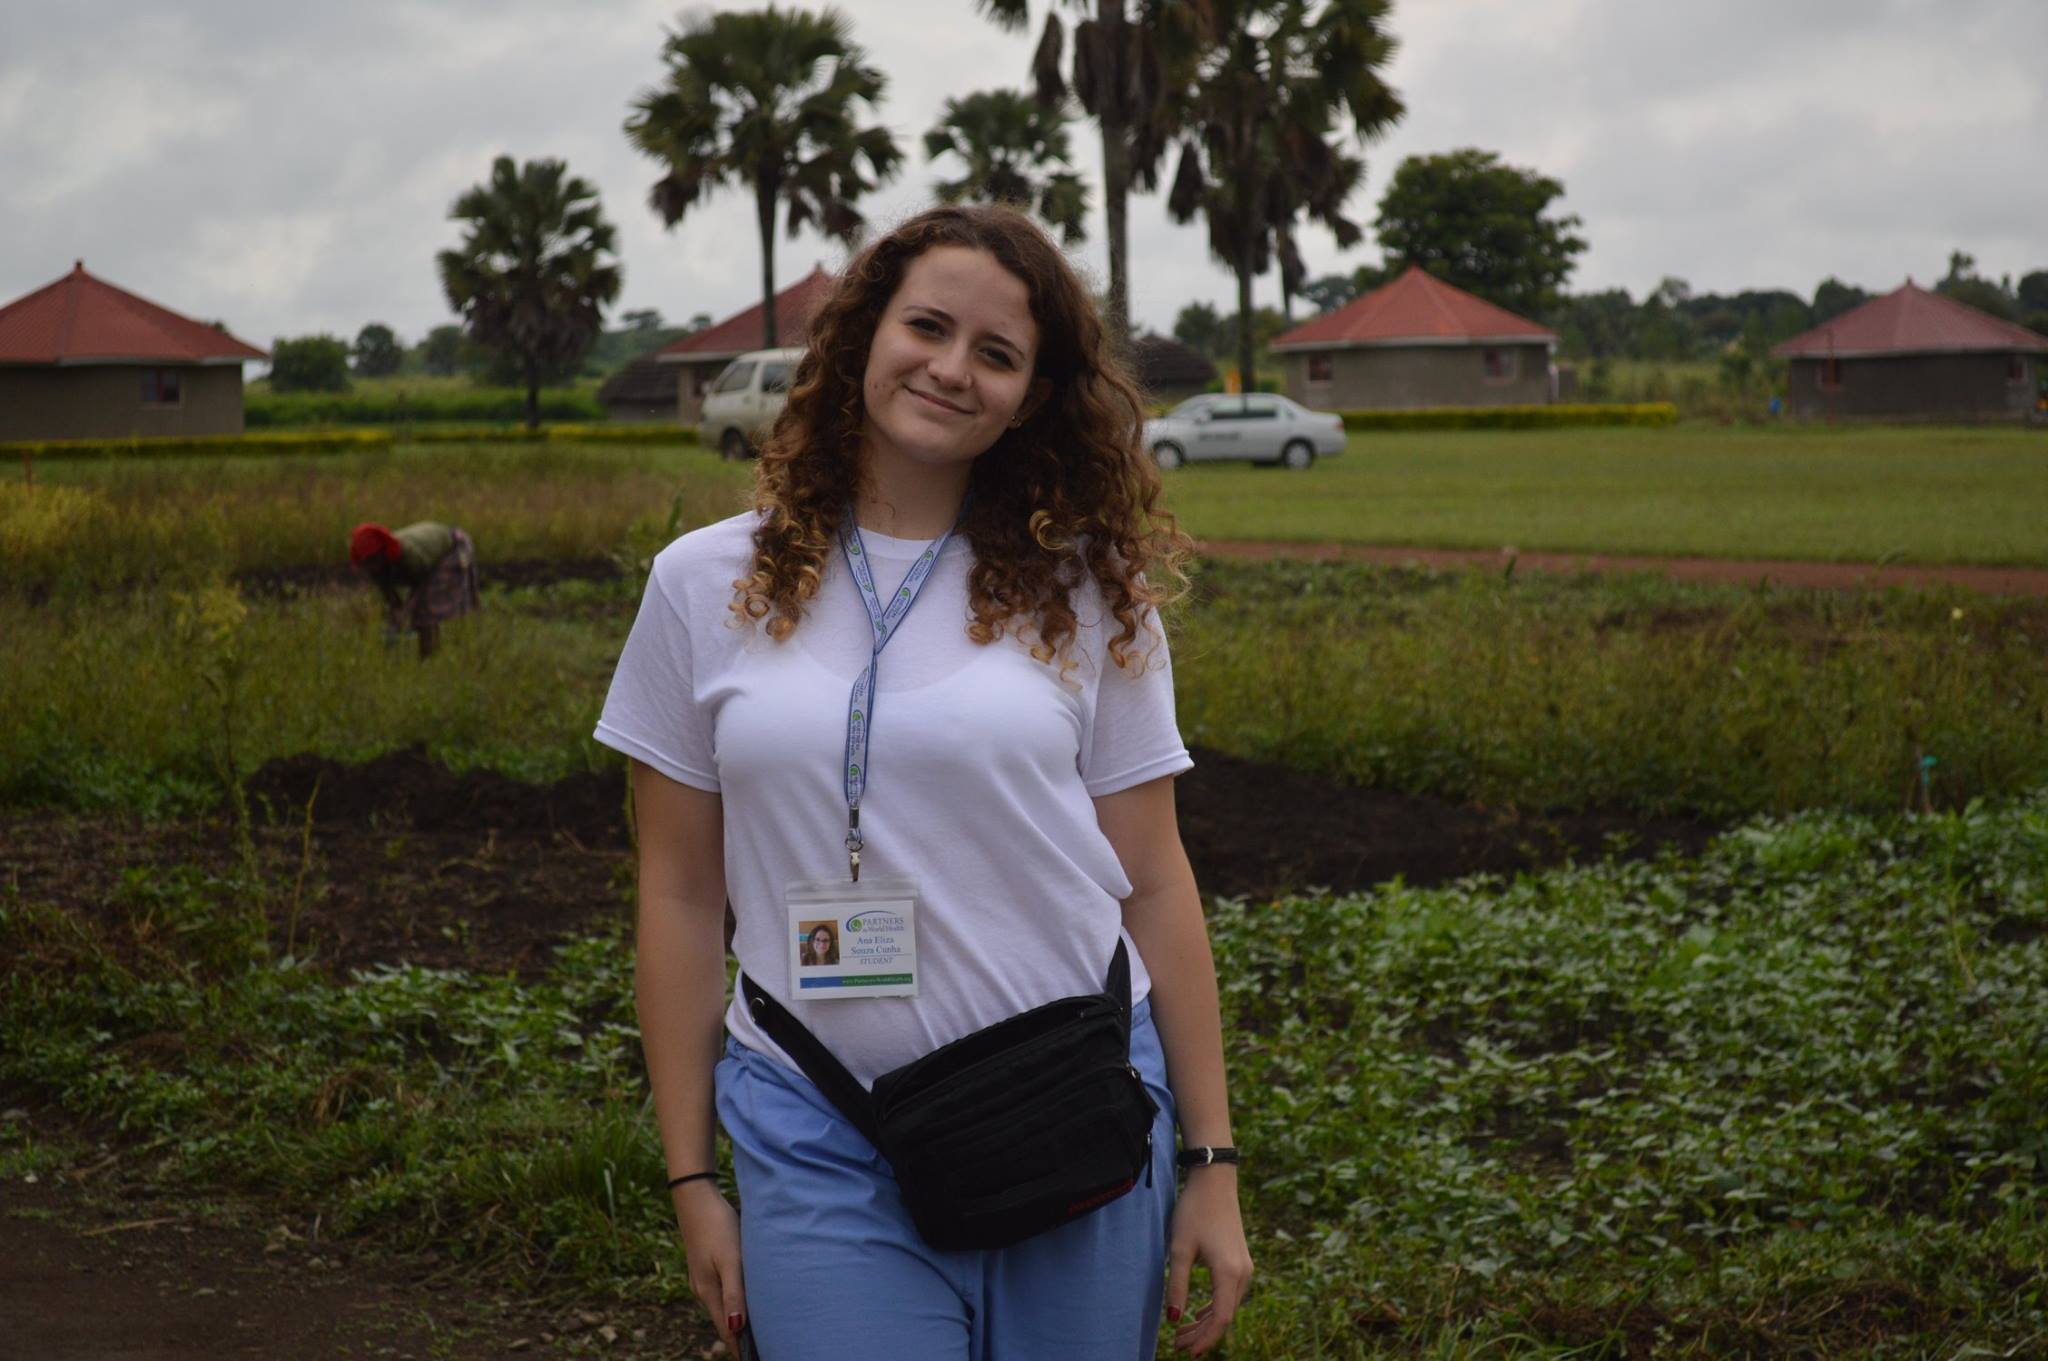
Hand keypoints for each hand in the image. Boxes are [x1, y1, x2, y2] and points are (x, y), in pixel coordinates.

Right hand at [673, 1180, 746, 1344]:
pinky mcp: (706, 1264)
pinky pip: (722, 1290)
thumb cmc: (718, 1226)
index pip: (726, 1330)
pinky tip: (744, 1298)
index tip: (756, 1357)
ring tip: (757, 1329)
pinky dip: (734, 1300)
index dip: (740, 1347)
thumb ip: (734, 1293)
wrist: (696, 1198)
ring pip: (723, 1305)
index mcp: (709, 1292)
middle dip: (739, 1337)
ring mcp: (703, 1277)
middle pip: (723, 1321)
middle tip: (761, 1348)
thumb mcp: (730, 1260)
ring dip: (737, 1318)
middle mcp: (703, 1289)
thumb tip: (736, 1327)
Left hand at [1165, 1166, 1252, 1353]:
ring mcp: (1245, 1267)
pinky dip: (1214, 1307)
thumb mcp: (1179, 1249)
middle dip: (1202, 1334)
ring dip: (1206, 1321)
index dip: (1204, 1339)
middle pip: (1225, 1315)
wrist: (1215, 1182)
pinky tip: (1198, 1313)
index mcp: (1229, 1273)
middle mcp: (1243, 1274)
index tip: (1186, 1351)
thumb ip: (1178, 1286)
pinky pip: (1230, 1294)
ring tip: (1182, 1333)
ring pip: (1228, 1306)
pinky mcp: (1241, 1261)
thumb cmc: (1194, 1212)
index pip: (1220, 1319)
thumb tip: (1174, 1319)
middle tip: (1176, 1345)